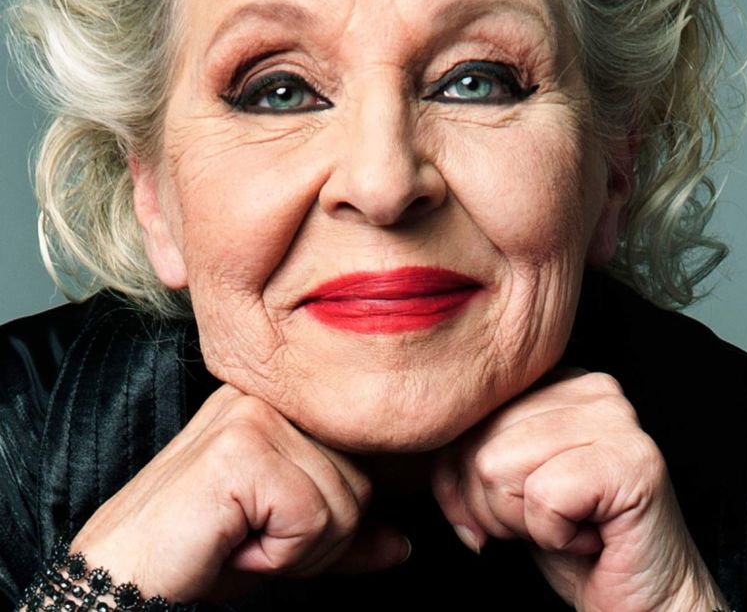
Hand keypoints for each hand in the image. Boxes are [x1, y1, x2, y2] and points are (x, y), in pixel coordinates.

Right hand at [70, 383, 408, 602]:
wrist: (118, 578)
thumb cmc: (198, 553)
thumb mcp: (286, 541)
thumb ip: (346, 533)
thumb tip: (401, 543)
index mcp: (278, 401)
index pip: (362, 455)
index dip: (337, 513)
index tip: (278, 529)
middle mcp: (268, 394)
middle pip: (360, 480)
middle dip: (319, 537)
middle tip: (252, 539)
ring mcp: (254, 414)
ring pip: (345, 502)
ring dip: (297, 550)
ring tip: (238, 538)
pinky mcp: (243, 447)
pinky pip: (313, 517)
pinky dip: (279, 556)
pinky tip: (231, 543)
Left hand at [431, 370, 726, 611]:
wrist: (645, 603)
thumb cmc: (572, 542)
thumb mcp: (502, 486)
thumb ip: (465, 453)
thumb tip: (424, 450)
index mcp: (558, 380)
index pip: (468, 413)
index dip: (459, 477)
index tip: (489, 514)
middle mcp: (591, 386)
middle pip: (479, 443)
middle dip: (490, 506)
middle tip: (541, 524)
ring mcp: (618, 418)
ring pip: (500, 466)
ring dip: (522, 522)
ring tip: (565, 527)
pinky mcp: (633, 459)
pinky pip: (543, 497)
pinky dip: (553, 536)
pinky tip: (588, 537)